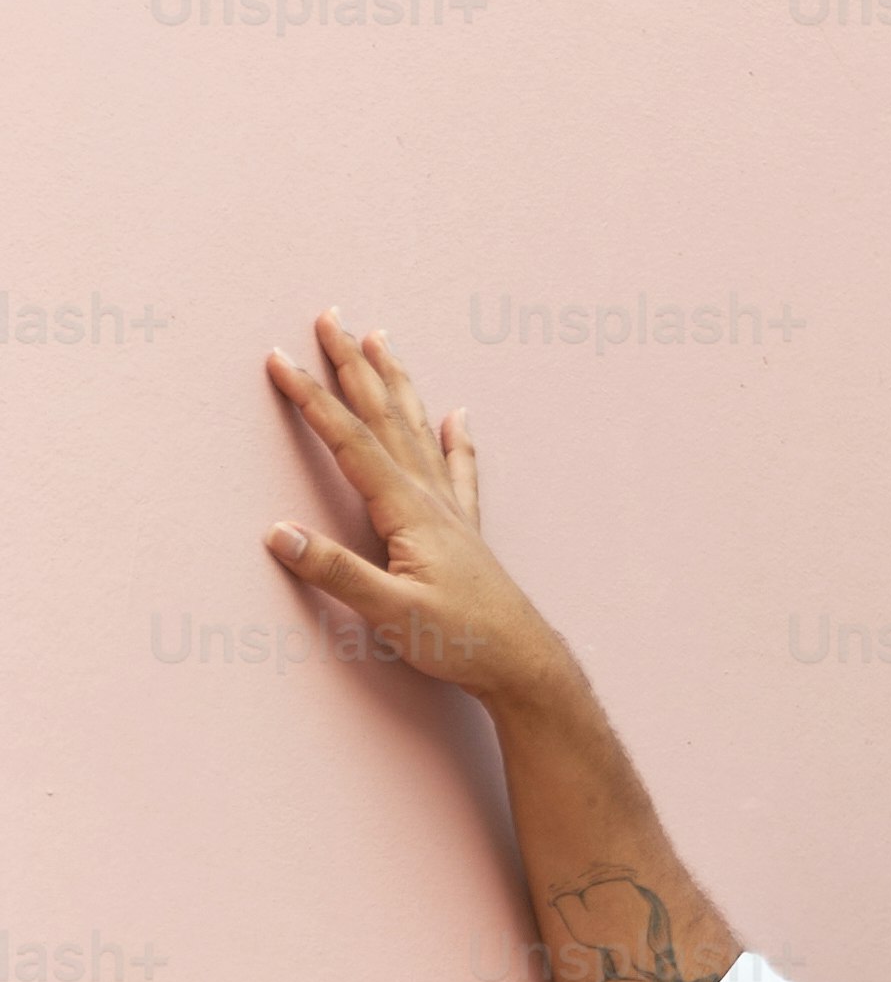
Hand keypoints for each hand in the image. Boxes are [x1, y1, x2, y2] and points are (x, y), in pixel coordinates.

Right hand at [264, 309, 563, 710]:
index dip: (312, 398)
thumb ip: (334, 572)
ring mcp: (452, 511)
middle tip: (330, 317)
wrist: (524, 664)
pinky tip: (461, 416)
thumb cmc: (460, 641)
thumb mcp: (389, 613)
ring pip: (418, 430)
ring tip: (381, 340)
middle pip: (385, 416)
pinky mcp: (467, 531)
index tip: (279, 359)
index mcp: (407, 510)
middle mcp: (431, 498)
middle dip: (353, 364)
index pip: (350, 440)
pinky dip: (457, 439)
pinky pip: (459, 469)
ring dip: (397, 383)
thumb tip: (276, 533)